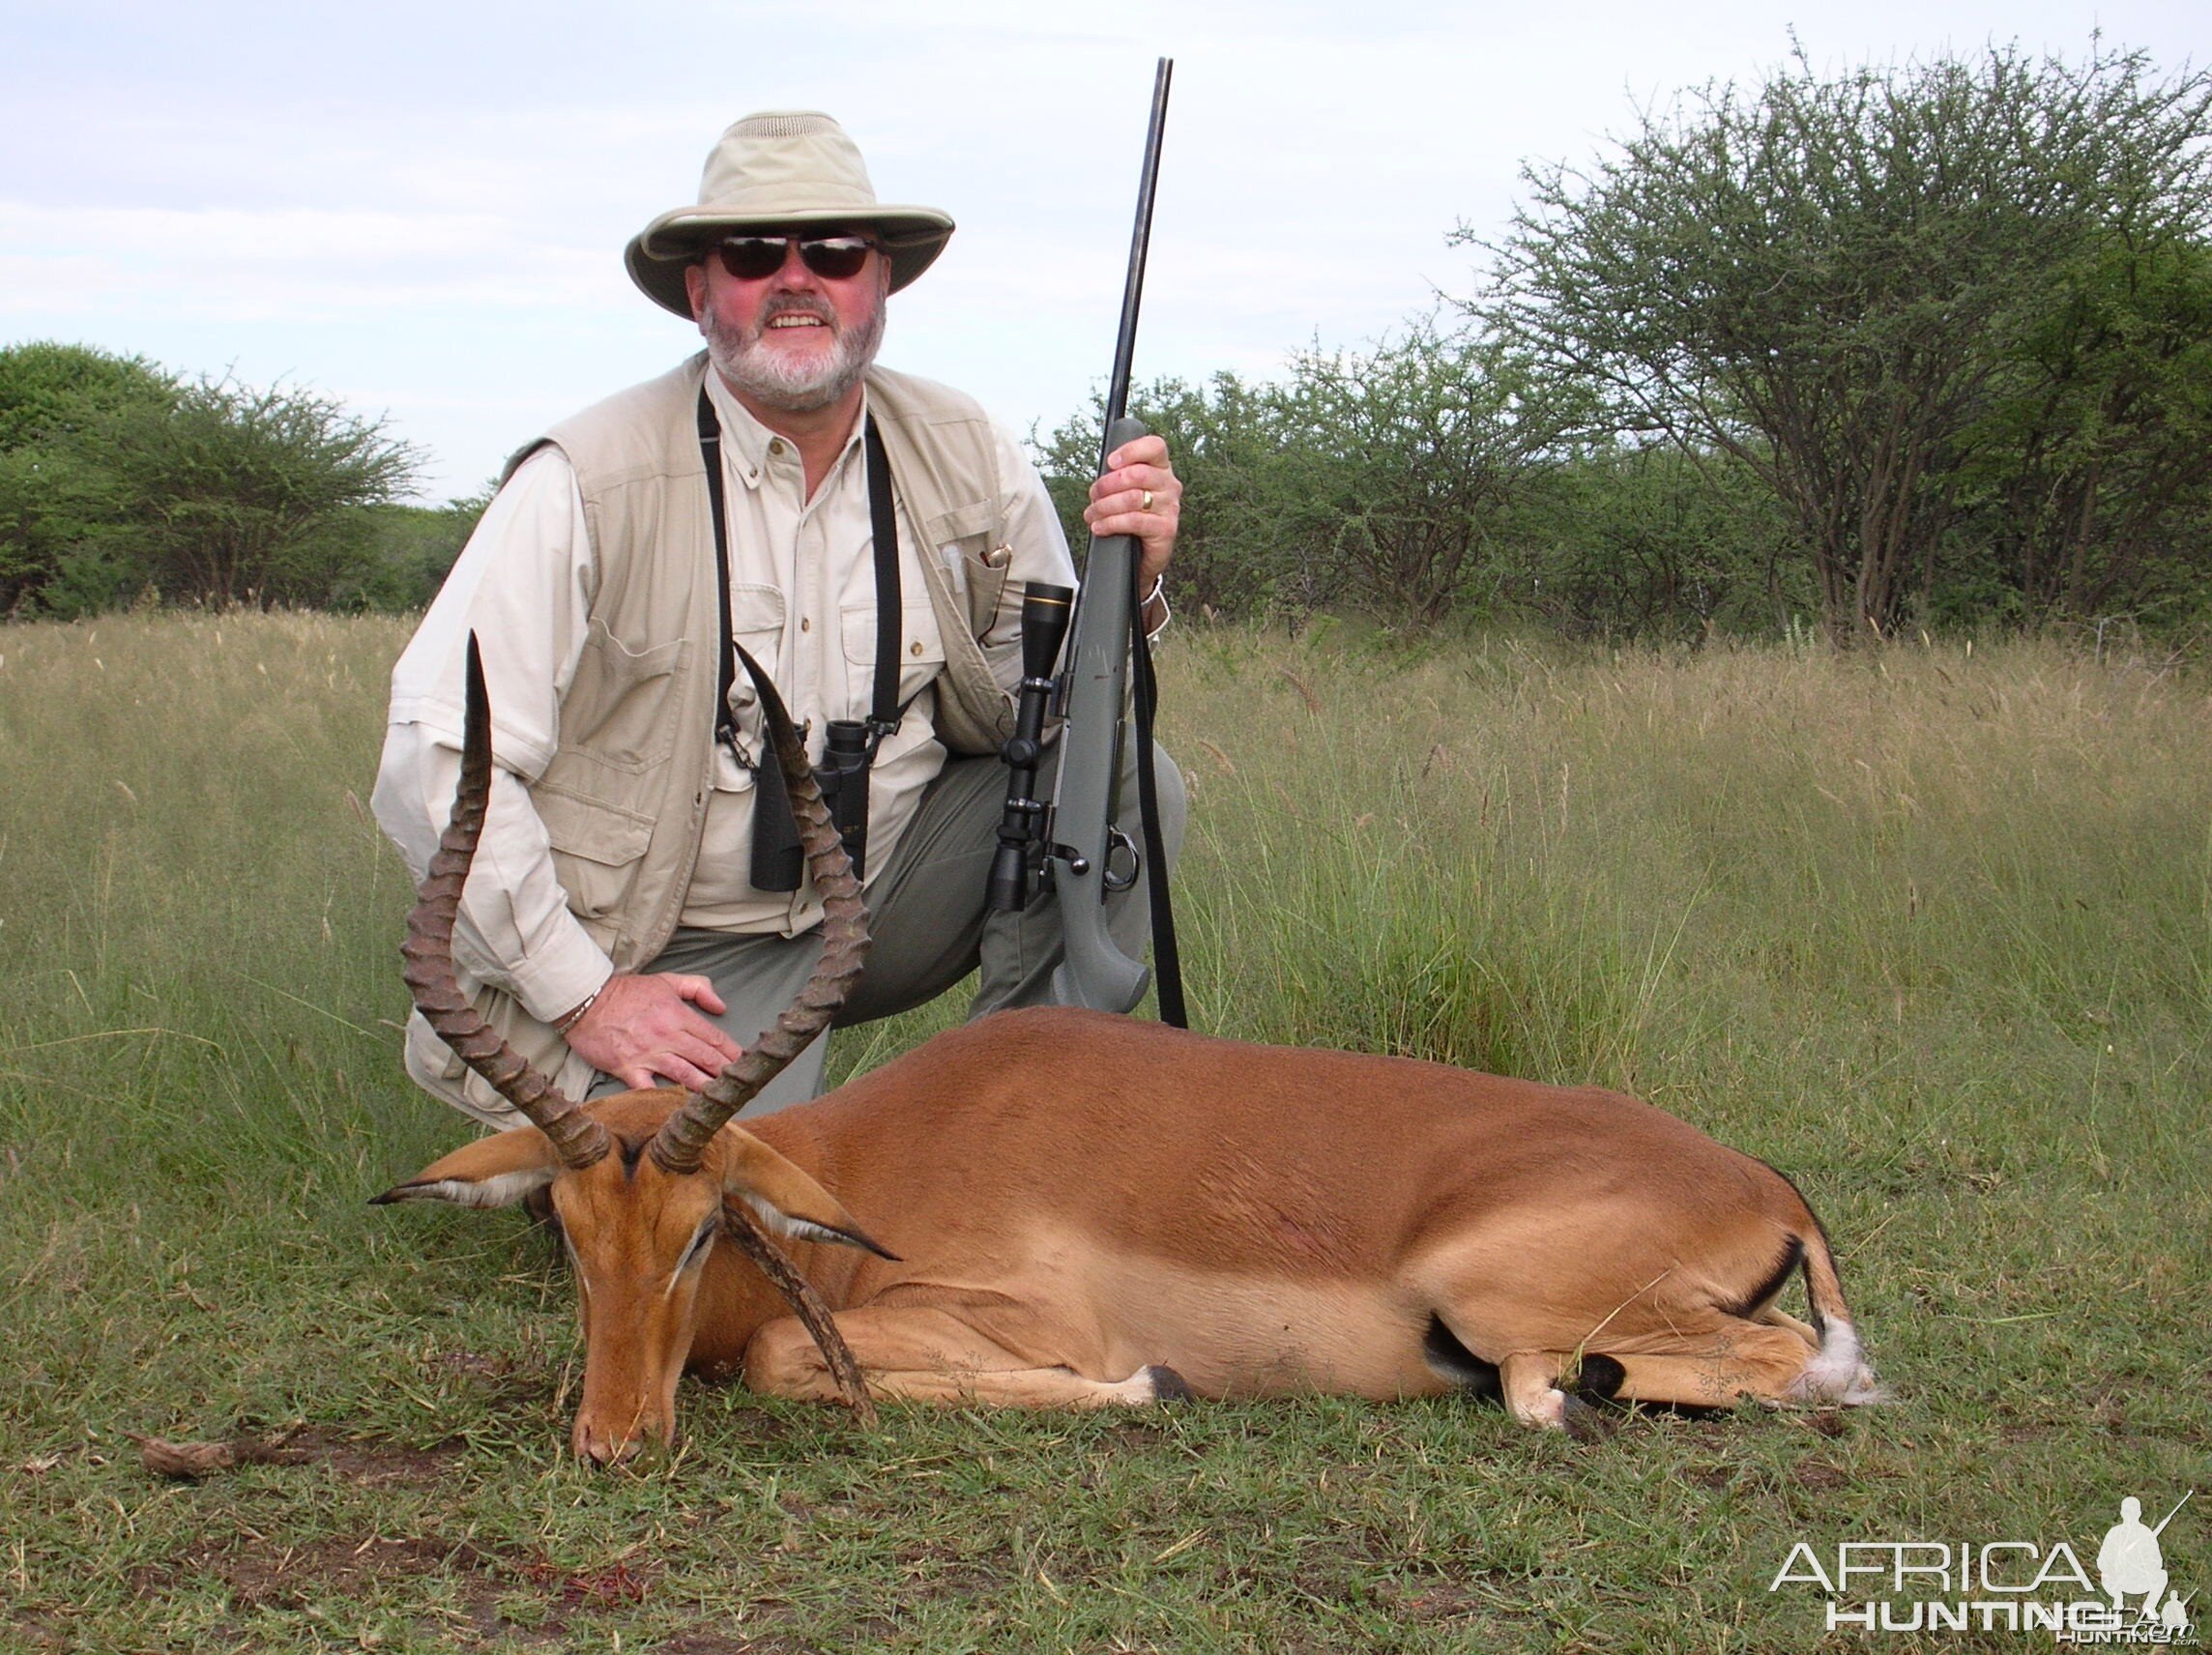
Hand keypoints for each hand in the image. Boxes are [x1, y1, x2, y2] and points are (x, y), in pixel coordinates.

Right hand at [560, 972, 744, 1092]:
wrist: (585, 999)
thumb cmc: (626, 991)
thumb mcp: (666, 981)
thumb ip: (697, 988)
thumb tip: (721, 1006)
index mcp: (678, 1015)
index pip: (714, 1037)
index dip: (733, 1052)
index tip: (746, 1064)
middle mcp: (667, 1036)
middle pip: (705, 1058)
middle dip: (726, 1073)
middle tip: (742, 1087)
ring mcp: (647, 1054)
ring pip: (685, 1075)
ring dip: (705, 1088)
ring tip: (721, 1100)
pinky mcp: (627, 1068)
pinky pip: (648, 1089)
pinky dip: (663, 1099)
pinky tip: (679, 1110)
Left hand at [1083, 433, 1180, 596]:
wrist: (1143, 555)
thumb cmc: (1133, 518)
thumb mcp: (1125, 491)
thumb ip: (1118, 477)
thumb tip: (1101, 477)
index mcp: (1161, 468)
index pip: (1154, 447)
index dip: (1131, 450)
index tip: (1111, 462)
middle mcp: (1169, 485)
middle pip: (1136, 474)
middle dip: (1107, 485)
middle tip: (1094, 496)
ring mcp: (1170, 507)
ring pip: (1131, 498)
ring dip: (1104, 506)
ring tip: (1092, 514)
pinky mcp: (1166, 529)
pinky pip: (1134, 521)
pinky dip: (1111, 523)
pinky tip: (1100, 527)